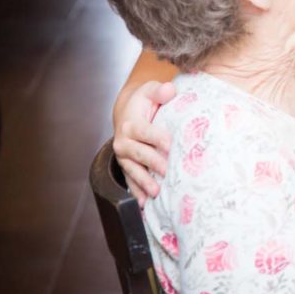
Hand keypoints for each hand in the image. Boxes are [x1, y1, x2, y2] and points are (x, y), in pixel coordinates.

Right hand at [113, 81, 175, 204]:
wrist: (128, 113)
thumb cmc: (145, 102)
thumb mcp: (150, 91)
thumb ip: (160, 91)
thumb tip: (169, 90)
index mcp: (131, 124)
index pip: (146, 132)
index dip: (158, 138)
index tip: (170, 145)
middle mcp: (124, 142)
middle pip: (140, 154)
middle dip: (154, 163)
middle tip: (168, 172)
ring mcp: (124, 157)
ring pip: (134, 170)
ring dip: (144, 182)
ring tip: (156, 192)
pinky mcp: (126, 166)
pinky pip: (130, 181)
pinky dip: (137, 192)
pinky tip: (144, 203)